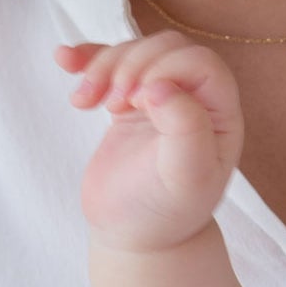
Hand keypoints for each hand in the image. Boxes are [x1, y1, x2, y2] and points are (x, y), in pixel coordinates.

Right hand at [57, 33, 242, 250]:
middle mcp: (195, 101)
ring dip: (104, 65)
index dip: (167, 69)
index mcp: (219, 115)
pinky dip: (86, 59)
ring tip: (85, 101)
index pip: (199, 63)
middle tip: (114, 104)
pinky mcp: (127, 104)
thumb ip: (185, 129)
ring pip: (135, 52)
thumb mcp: (185, 177)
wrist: (133, 237)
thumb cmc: (166, 212)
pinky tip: (66, 60)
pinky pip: (108, 65)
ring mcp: (159, 99)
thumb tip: (160, 86)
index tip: (140, 101)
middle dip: (132, 65)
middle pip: (164, 49)